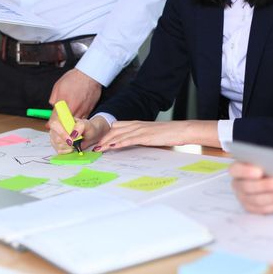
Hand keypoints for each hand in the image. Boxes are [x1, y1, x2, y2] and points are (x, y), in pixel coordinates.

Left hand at [48, 69, 101, 120]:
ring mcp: (82, 111)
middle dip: (60, 124)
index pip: (55, 119)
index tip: (49, 125)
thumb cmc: (75, 78)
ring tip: (67, 119)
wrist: (90, 75)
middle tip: (58, 122)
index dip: (51, 123)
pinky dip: (78, 120)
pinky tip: (76, 115)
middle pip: (64, 124)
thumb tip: (53, 106)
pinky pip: (81, 120)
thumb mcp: (58, 86)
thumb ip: (53, 99)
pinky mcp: (89, 111)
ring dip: (69, 123)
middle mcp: (73, 109)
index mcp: (63, 102)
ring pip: (74, 124)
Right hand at [49, 116, 110, 154]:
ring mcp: (55, 136)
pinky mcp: (56, 145)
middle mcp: (56, 127)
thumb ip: (80, 126)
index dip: (61, 133)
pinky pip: (58, 150)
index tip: (71, 140)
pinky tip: (71, 147)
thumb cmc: (87, 128)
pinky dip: (66, 151)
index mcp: (62, 119)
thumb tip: (73, 134)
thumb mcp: (86, 124)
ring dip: (68, 146)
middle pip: (56, 137)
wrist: (90, 135)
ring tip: (75, 143)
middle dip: (67, 142)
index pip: (55, 124)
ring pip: (57, 145)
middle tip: (76, 141)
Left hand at [94, 120, 218, 151]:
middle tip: (92, 147)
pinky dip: (119, 142)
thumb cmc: (167, 134)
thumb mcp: (150, 134)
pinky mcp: (145, 136)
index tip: (96, 141)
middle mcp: (136, 125)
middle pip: (113, 130)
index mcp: (137, 124)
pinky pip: (129, 139)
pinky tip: (111, 147)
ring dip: (106, 142)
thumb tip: (130, 143)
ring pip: (118, 134)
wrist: (180, 130)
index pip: (116, 126)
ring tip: (97, 149)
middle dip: (101, 139)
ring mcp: (140, 130)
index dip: (105, 134)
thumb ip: (139, 137)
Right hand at [229, 162, 272, 213]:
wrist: (272, 178)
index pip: (236, 170)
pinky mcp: (253, 208)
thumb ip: (268, 162)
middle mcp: (238, 184)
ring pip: (256, 200)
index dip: (246, 171)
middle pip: (247, 187)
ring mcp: (244, 197)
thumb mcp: (267, 161)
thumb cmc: (269, 166)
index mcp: (238, 169)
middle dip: (265, 186)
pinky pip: (263, 209)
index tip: (259, 172)